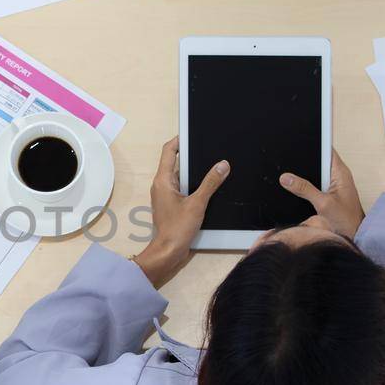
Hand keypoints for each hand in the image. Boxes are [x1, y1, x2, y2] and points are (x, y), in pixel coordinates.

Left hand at [131, 137, 228, 287]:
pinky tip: (207, 186)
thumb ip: (211, 183)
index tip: (191, 133)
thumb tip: (223, 165)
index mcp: (163, 180)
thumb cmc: (177, 228)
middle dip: (190, 155)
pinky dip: (192, 184)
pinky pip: (182, 188)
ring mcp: (165, 195)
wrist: (168, 251)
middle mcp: (161, 185)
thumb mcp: (197, 203)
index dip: (179, 140)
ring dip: (193, 171)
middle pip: (174, 162)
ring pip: (179, 176)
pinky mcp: (170, 204)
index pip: (168, 151)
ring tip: (211, 165)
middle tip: (207, 149)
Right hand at [280, 150, 365, 238]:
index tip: (300, 140)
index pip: (327, 149)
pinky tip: (297, 189)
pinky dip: (306, 186)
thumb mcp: (323, 203)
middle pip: (318, 160)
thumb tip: (286, 178)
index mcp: (340, 172)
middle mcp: (337, 175)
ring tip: (291, 177)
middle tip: (290, 161)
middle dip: (305, 160)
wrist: (354, 234)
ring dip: (304, 175)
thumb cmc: (346, 219)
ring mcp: (332, 184)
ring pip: (315, 173)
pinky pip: (314, 184)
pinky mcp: (328, 193)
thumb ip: (304, 189)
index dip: (315, 142)